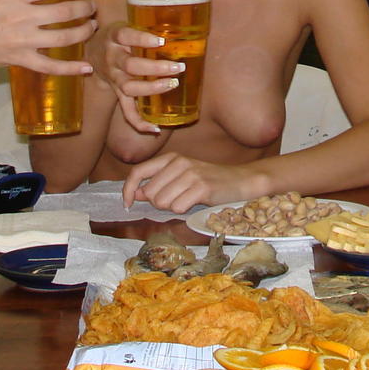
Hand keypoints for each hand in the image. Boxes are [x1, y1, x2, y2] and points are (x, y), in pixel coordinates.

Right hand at [0, 0, 96, 76]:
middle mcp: (21, 14)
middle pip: (66, 10)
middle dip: (85, 7)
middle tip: (91, 7)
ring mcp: (22, 38)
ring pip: (65, 36)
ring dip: (84, 31)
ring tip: (91, 26)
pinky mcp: (19, 59)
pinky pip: (51, 66)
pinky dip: (70, 69)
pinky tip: (86, 68)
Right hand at [101, 21, 177, 134]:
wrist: (91, 51)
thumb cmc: (118, 36)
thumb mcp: (126, 25)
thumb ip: (145, 28)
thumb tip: (182, 28)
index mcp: (114, 37)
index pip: (126, 36)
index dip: (142, 39)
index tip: (162, 41)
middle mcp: (112, 58)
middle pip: (131, 65)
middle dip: (156, 68)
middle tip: (178, 67)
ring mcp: (113, 77)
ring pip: (130, 87)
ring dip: (152, 89)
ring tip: (173, 84)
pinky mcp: (116, 92)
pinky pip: (126, 110)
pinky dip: (139, 122)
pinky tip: (155, 129)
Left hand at [120, 152, 255, 212]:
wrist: (241, 181)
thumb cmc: (209, 181)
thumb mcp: (182, 176)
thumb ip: (158, 183)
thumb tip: (135, 193)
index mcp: (171, 158)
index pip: (138, 172)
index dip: (128, 189)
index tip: (127, 204)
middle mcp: (179, 163)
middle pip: (150, 194)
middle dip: (160, 203)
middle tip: (179, 199)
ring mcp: (191, 174)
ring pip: (163, 202)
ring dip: (173, 207)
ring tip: (188, 200)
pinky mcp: (201, 187)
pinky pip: (178, 208)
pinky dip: (184, 211)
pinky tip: (196, 203)